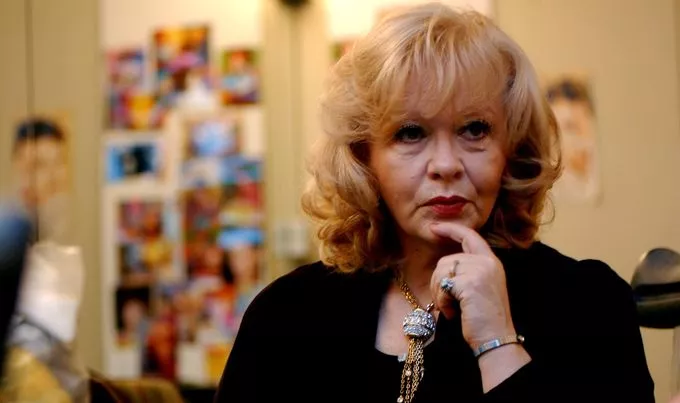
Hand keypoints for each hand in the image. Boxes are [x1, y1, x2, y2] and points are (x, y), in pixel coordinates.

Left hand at [429, 222, 515, 349]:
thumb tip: (444, 266)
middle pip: (447, 260)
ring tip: (453, 308)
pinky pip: (442, 287)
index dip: (451, 229)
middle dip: (438, 282)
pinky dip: (442, 302)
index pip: (470, 236)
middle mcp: (487, 262)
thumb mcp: (480, 287)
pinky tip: (453, 313)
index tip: (434, 227)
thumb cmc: (484, 317)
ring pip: (441, 272)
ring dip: (440, 294)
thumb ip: (468, 271)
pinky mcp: (470, 283)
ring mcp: (480, 271)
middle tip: (447, 302)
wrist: (496, 338)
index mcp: (491, 261)